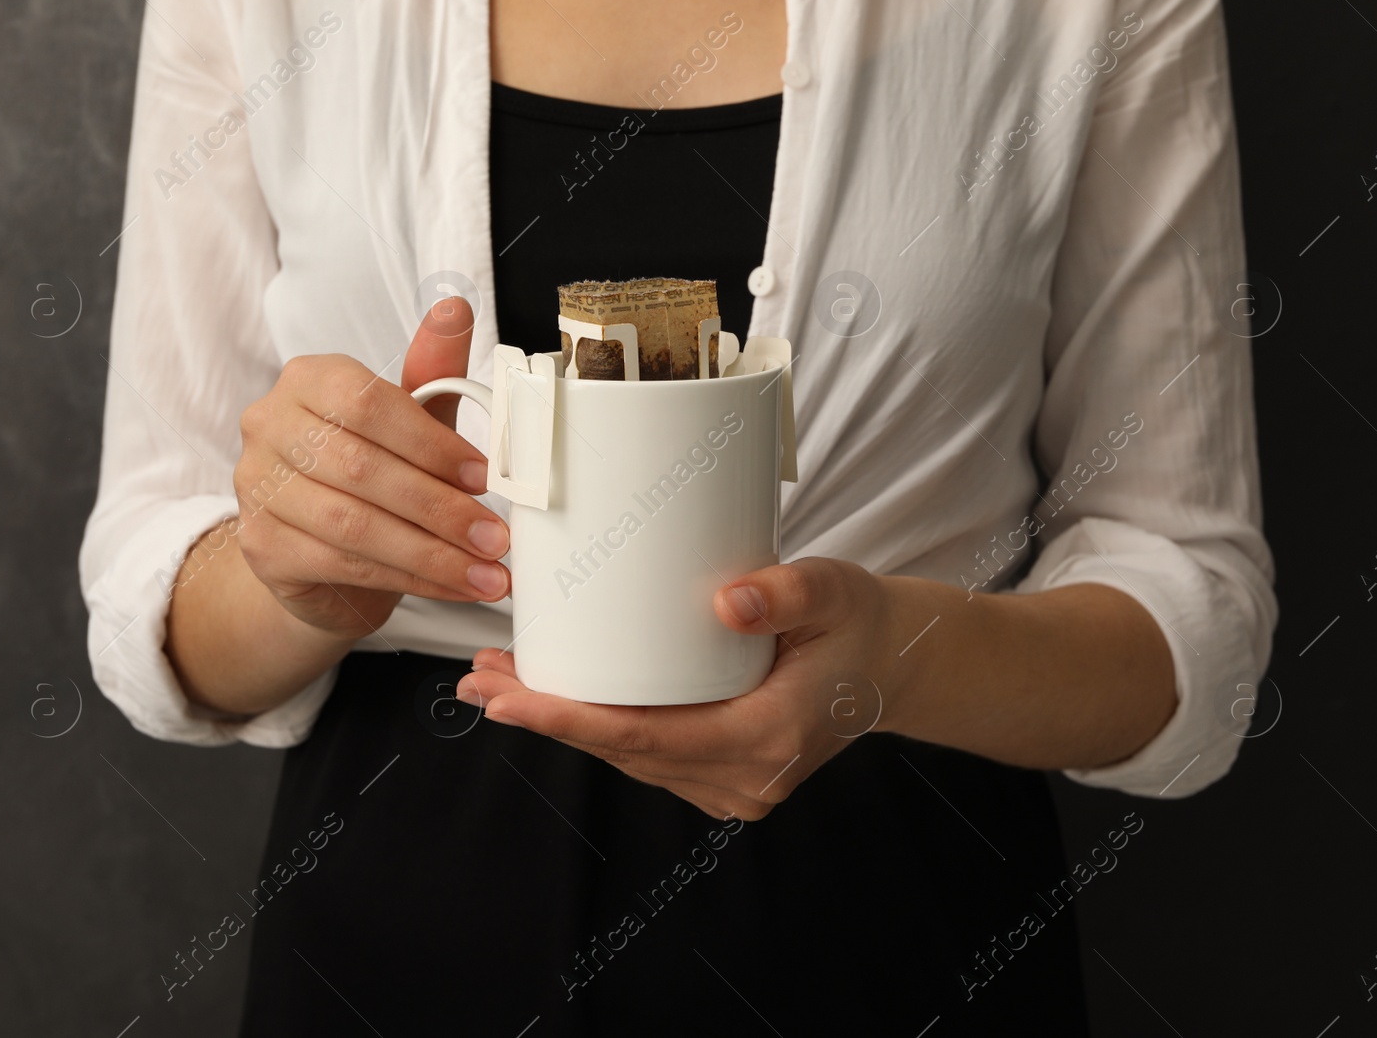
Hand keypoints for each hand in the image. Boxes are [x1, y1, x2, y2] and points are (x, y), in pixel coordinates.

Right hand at [230, 296, 511, 639]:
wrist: (319, 553)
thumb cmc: (369, 476)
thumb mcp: (408, 423)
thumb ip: (433, 375)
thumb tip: (456, 310)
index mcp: (308, 380)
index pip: (368, 403)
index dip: (432, 444)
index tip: (486, 477)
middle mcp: (269, 426)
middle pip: (361, 469)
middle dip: (441, 509)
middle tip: (496, 537)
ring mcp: (256, 488)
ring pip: (353, 525)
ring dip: (431, 554)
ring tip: (486, 572)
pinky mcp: (261, 546)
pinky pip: (342, 565)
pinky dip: (408, 579)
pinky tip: (451, 586)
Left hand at [457, 557, 896, 819]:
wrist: (898, 664)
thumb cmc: (859, 622)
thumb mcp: (833, 591)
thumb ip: (786, 592)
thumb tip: (727, 602)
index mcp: (765, 739)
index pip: (642, 736)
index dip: (565, 719)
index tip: (504, 697)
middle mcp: (744, 778)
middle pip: (621, 751)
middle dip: (545, 717)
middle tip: (478, 680)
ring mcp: (734, 786)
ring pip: (629, 757)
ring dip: (564, 722)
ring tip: (501, 680)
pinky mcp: (725, 774)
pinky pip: (647, 754)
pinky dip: (599, 726)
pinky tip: (560, 695)